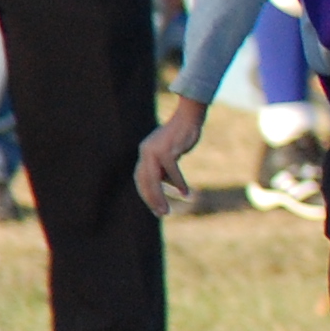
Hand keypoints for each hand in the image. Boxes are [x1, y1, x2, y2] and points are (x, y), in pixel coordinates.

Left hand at [136, 99, 206, 215]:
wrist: (189, 117)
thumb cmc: (181, 135)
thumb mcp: (169, 152)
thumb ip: (164, 166)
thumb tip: (165, 184)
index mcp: (145, 152)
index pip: (140, 179)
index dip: (146, 194)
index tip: (154, 208)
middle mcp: (146, 152)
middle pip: (144, 182)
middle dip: (151, 200)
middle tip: (161, 213)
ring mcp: (155, 151)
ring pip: (153, 180)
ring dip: (160, 197)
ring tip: (167, 210)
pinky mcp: (167, 150)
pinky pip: (172, 172)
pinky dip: (179, 184)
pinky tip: (185, 193)